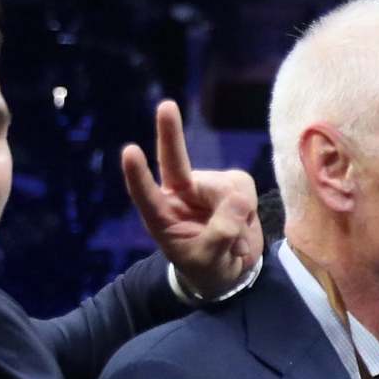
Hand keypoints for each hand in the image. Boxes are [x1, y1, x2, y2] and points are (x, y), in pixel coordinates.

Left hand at [121, 100, 263, 299]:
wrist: (229, 271)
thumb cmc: (205, 268)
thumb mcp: (207, 260)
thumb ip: (219, 235)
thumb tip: (238, 204)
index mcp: (161, 214)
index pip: (146, 193)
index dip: (138, 174)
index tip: (130, 151)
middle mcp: (181, 193)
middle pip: (175, 160)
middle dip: (170, 132)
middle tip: (166, 106)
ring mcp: (207, 187)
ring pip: (228, 189)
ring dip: (237, 219)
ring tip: (233, 243)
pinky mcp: (233, 186)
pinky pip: (245, 190)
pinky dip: (249, 215)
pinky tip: (241, 231)